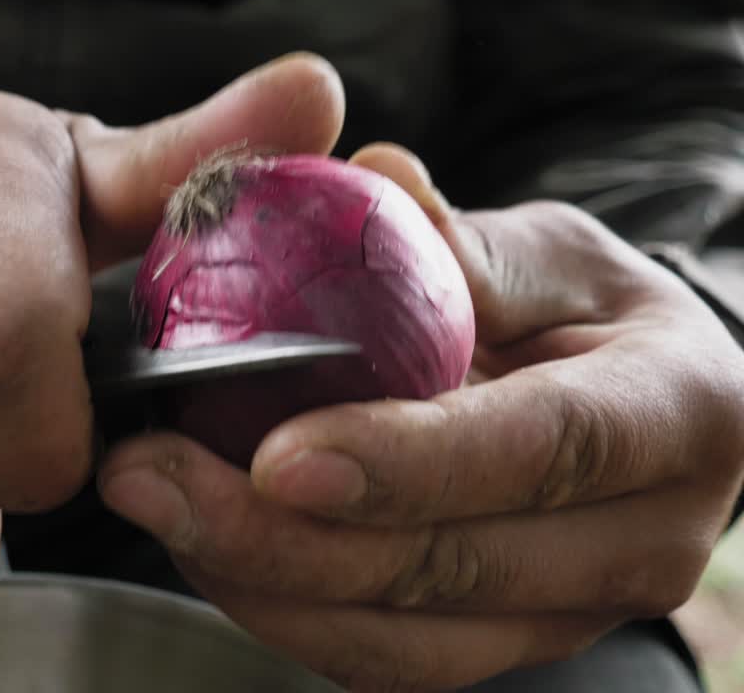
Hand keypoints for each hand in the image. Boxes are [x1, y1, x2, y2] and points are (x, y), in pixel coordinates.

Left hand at [98, 144, 743, 690]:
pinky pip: (385, 656)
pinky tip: (201, 548)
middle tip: (153, 480)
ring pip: (408, 639)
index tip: (278, 457)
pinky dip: (282, 610)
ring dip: (261, 584)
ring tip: (153, 508)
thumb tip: (372, 187)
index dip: (410, 461)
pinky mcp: (506, 641)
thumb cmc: (593, 315)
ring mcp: (575, 610)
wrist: (636, 412)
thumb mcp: (553, 252)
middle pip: (457, 567)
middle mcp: (644, 539)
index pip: (545, 447)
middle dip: (286, 540)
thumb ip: (466, 240)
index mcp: (680, 414)